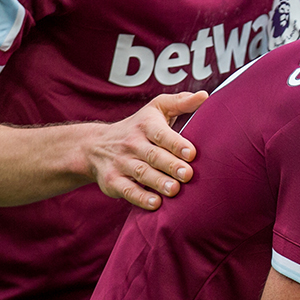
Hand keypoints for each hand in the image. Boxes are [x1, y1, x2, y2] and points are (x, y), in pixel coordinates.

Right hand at [86, 92, 205, 210]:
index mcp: (145, 126)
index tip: (191, 153)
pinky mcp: (113, 181)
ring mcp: (121, 163)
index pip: (161, 134)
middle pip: (152, 155)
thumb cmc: (138, 127)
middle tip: (187, 174)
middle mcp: (132, 144)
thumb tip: (205, 96)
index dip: (176, 143)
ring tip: (174, 190)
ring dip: (158, 182)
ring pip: (141, 173)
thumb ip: (180, 102)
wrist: (94, 146)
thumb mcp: (156, 109)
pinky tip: (155, 204)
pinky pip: (127, 190)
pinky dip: (140, 198)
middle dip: (170, 165)